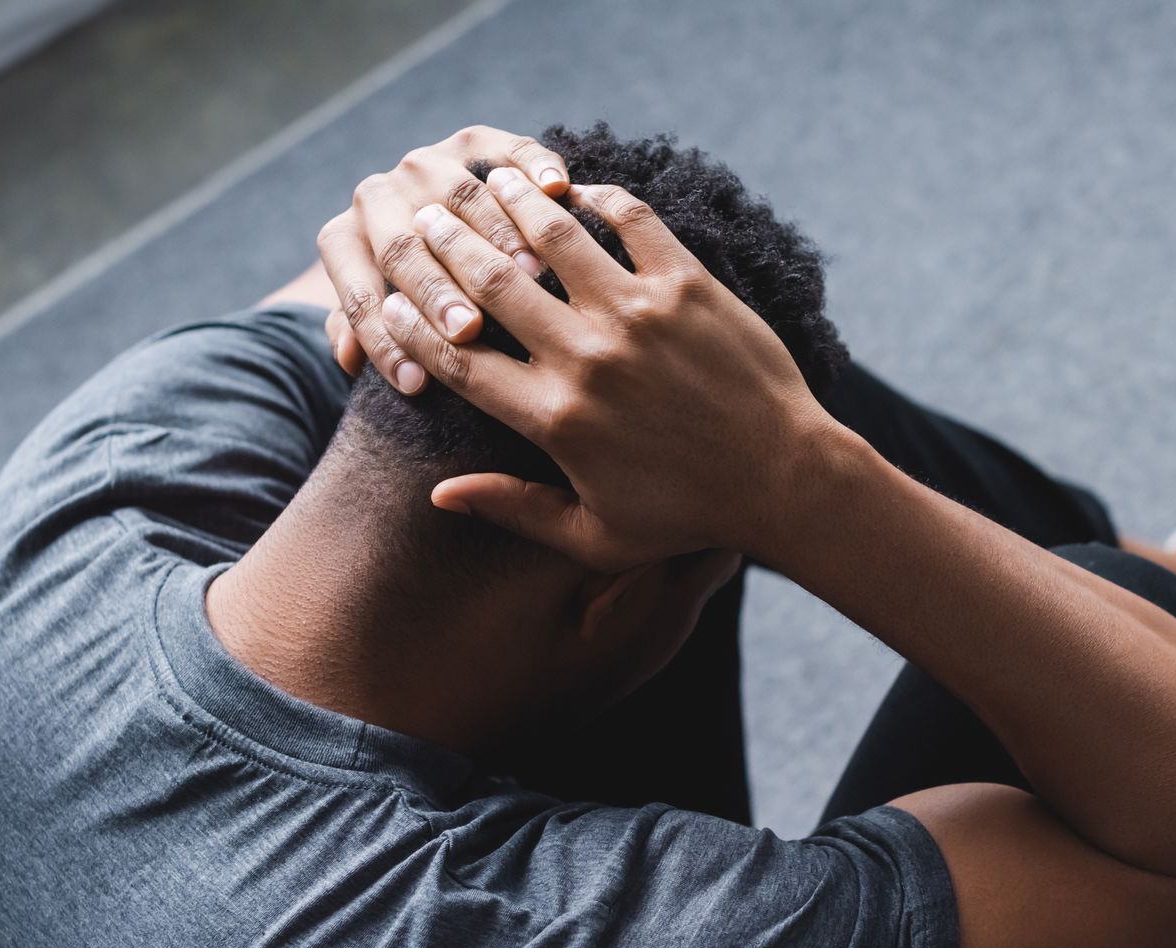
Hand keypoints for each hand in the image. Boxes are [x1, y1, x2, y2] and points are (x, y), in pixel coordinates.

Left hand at [317, 126, 571, 392]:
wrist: (428, 225)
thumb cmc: (413, 300)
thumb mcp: (382, 322)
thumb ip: (364, 336)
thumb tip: (349, 360)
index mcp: (347, 239)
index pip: (360, 294)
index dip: (385, 343)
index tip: (419, 386)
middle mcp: (379, 193)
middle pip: (404, 243)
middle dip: (435, 291)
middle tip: (467, 329)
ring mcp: (428, 163)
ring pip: (460, 197)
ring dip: (495, 236)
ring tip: (527, 278)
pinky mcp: (476, 144)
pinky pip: (508, 149)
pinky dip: (533, 165)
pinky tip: (558, 190)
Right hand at [397, 168, 848, 570]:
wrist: (786, 479)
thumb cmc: (688, 516)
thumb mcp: (596, 538)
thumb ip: (514, 509)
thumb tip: (438, 494)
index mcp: (557, 419)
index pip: (460, 359)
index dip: (413, 326)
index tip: (390, 302)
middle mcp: (589, 358)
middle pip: (489, 284)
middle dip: (444, 247)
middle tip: (422, 221)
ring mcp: (639, 314)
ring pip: (552, 235)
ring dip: (509, 203)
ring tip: (485, 183)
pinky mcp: (688, 285)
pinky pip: (630, 218)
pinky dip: (595, 195)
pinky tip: (573, 188)